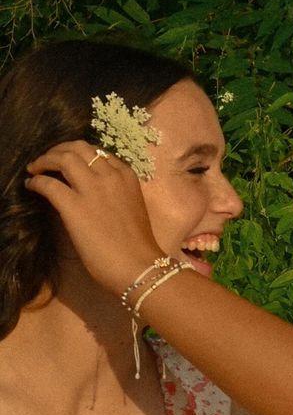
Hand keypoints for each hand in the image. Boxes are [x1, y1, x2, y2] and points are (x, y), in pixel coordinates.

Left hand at [25, 141, 163, 293]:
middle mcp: (109, 175)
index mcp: (126, 177)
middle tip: (50, 159)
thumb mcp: (132, 207)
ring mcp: (91, 188)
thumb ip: (115, 194)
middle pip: (79, 148)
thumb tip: (92, 194)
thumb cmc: (139, 247)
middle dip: (60, 149)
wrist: (139, 266)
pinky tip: (32, 185)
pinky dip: (37, 181)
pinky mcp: (73, 205)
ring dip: (45, 159)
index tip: (72, 162)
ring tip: (36, 168)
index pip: (100, 153)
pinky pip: (48, 184)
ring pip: (63, 158)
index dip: (82, 155)